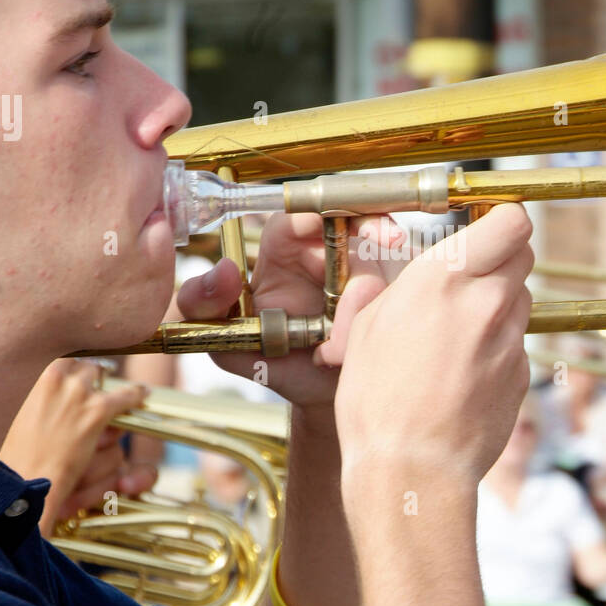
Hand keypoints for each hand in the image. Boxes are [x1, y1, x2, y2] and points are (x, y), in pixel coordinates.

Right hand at [0, 359, 147, 534]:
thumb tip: (50, 394)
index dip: (75, 369)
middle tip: (95, 387)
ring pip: (103, 376)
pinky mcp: (97, 411)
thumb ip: (38, 396)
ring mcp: (78, 392)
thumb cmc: (17, 452)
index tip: (80, 373)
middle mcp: (58, 377)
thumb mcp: (20, 413)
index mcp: (37, 376)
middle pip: (86, 366)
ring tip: (116, 392)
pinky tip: (144, 393)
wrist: (23, 477)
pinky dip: (137, 394)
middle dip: (91, 377)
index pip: (66, 359)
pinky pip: (126, 396)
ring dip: (106, 388)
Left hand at [175, 213, 406, 408]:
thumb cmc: (274, 363)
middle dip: (373, 240)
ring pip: (379, 272)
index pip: (303, 212)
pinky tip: (354, 353)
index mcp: (288, 249)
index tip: (331, 215)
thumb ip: (204, 307)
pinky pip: (402, 296)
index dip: (325, 205)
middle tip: (387, 249)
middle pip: (357, 227)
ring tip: (330, 355)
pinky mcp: (394, 298)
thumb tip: (224, 270)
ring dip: (360, 310)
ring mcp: (368, 275)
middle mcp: (332, 254)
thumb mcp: (227, 341)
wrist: (319, 400)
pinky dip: (382, 323)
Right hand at [328, 204, 534, 490]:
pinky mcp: (522, 375)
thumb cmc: (375, 402)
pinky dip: (497, 348)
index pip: (512, 221)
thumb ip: (399, 291)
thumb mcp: (363, 331)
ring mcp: (510, 340)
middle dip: (501, 258)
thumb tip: (410, 280)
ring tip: (459, 334)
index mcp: (443, 278)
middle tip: (470, 279)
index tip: (490, 227)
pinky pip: (516, 344)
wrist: (411, 470)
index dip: (504, 221)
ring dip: (498, 304)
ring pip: (521, 298)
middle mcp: (486, 301)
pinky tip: (464, 375)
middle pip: (523, 254)